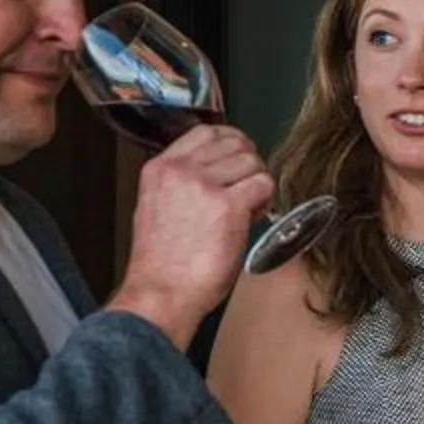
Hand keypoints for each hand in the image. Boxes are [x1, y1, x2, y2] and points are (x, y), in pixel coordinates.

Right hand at [109, 126, 272, 348]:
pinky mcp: (228, 206)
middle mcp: (180, 171)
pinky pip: (263, 185)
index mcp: (160, 169)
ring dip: (257, 184)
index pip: (205, 131)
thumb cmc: (163, 263)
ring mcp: (203, 185)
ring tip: (247, 208)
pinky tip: (252, 217)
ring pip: (252, 162)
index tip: (240, 155)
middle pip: (234, 143)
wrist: (161, 292)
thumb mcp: (159, 207)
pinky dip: (265, 200)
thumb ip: (183, 183)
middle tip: (249, 188)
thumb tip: (220, 174)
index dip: (231, 140)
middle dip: (249, 164)